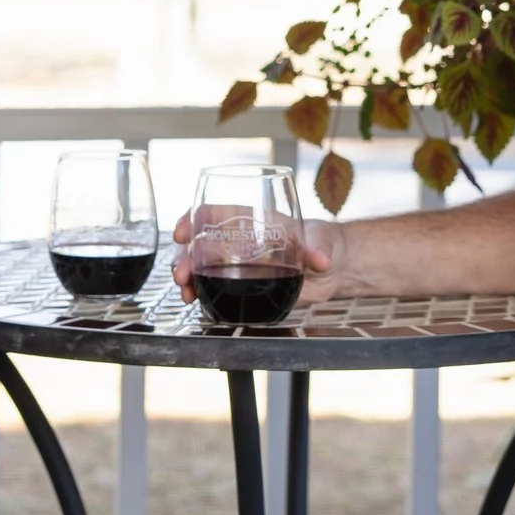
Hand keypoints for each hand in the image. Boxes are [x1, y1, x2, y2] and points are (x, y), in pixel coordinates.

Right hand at [168, 211, 347, 301]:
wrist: (333, 269)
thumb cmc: (323, 243)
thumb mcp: (321, 243)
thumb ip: (318, 250)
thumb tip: (319, 259)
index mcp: (252, 220)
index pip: (213, 213)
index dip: (192, 219)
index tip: (182, 233)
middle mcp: (238, 241)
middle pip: (200, 243)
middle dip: (185, 257)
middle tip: (182, 274)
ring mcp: (237, 264)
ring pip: (201, 266)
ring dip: (188, 278)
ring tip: (185, 292)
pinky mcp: (242, 286)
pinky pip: (213, 288)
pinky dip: (199, 293)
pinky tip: (193, 301)